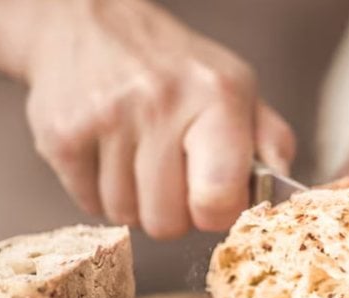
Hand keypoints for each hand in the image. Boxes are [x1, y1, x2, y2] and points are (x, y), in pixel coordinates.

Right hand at [23, 0, 294, 237]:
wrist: (88, 24)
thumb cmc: (175, 67)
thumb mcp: (237, 87)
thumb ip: (270, 140)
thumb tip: (286, 194)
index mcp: (217, 96)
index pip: (218, 199)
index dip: (216, 213)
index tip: (212, 198)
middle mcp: (161, 103)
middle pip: (167, 222)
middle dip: (173, 211)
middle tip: (171, 176)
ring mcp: (106, 118)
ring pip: (125, 216)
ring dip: (135, 201)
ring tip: (138, 158)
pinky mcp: (61, 134)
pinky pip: (89, 204)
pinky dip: (100, 192)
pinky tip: (108, 154)